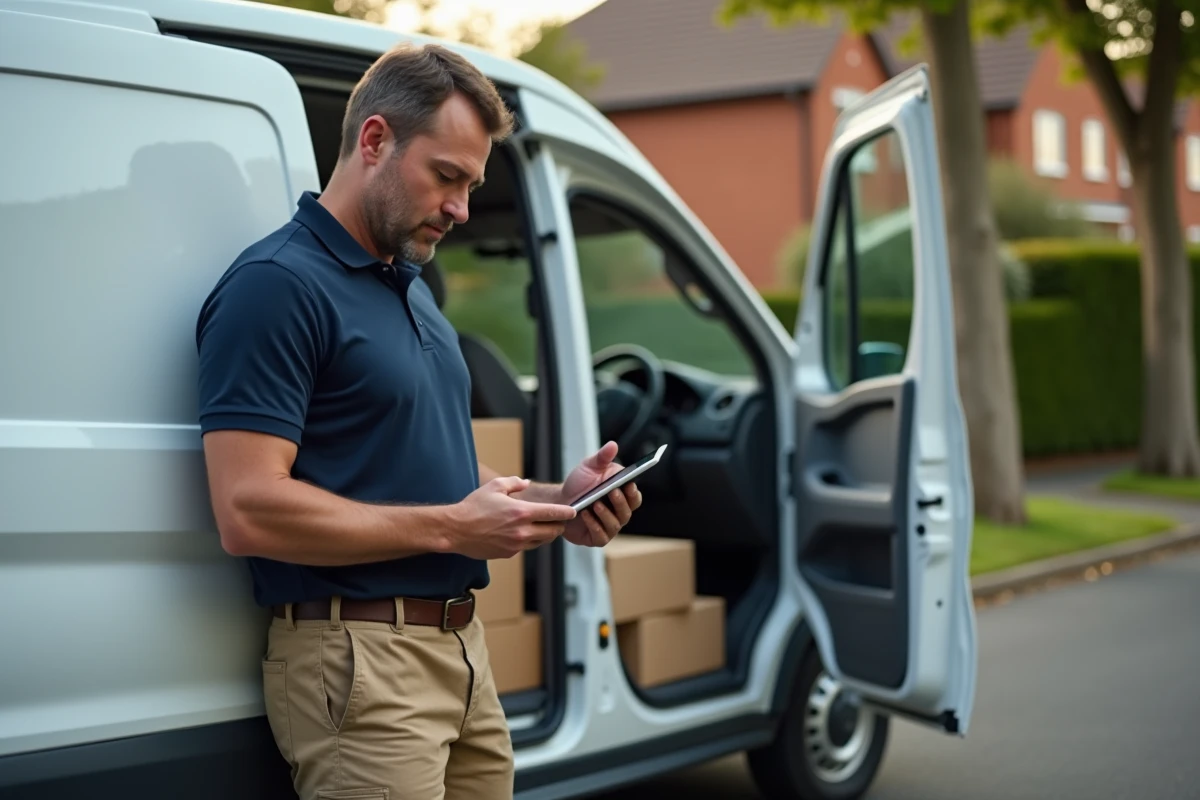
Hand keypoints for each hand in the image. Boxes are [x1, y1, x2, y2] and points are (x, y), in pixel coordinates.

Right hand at [446, 477, 576, 559]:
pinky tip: (523, 533)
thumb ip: (514, 483)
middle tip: (559, 519)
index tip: (573, 511)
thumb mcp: (495, 486)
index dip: (567, 512)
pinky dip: (530, 541)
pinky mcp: (509, 553)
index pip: (554, 513)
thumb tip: (526, 483)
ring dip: (545, 534)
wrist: (456, 530)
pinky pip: (527, 548)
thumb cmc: (474, 506)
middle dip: (559, 525)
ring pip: (542, 542)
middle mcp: (522, 531)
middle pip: (553, 531)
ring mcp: (517, 544)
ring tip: (543, 526)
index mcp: (522, 512)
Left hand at [560, 441, 642, 546]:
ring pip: (615, 524)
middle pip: (627, 512)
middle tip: (612, 492)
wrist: (560, 502)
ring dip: (606, 514)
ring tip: (595, 504)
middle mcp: (618, 513)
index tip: (629, 484)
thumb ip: (602, 457)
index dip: (634, 493)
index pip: (635, 498)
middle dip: (621, 502)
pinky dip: (594, 526)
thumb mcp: (589, 467)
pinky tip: (586, 515)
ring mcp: (608, 527)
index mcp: (622, 496)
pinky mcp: (596, 538)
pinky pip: (601, 536)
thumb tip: (613, 445)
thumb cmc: (579, 484)